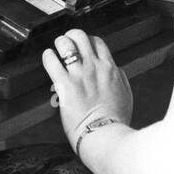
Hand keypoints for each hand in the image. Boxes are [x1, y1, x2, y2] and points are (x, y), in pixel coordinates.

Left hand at [42, 29, 133, 146]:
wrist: (106, 137)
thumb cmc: (116, 121)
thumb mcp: (126, 95)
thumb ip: (120, 79)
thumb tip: (116, 70)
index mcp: (110, 69)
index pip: (97, 41)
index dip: (86, 40)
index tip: (81, 46)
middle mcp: (94, 67)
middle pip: (80, 36)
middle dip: (71, 37)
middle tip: (66, 44)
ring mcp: (79, 75)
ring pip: (65, 43)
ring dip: (59, 44)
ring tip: (56, 51)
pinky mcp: (65, 85)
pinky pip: (52, 61)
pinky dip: (48, 57)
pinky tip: (48, 59)